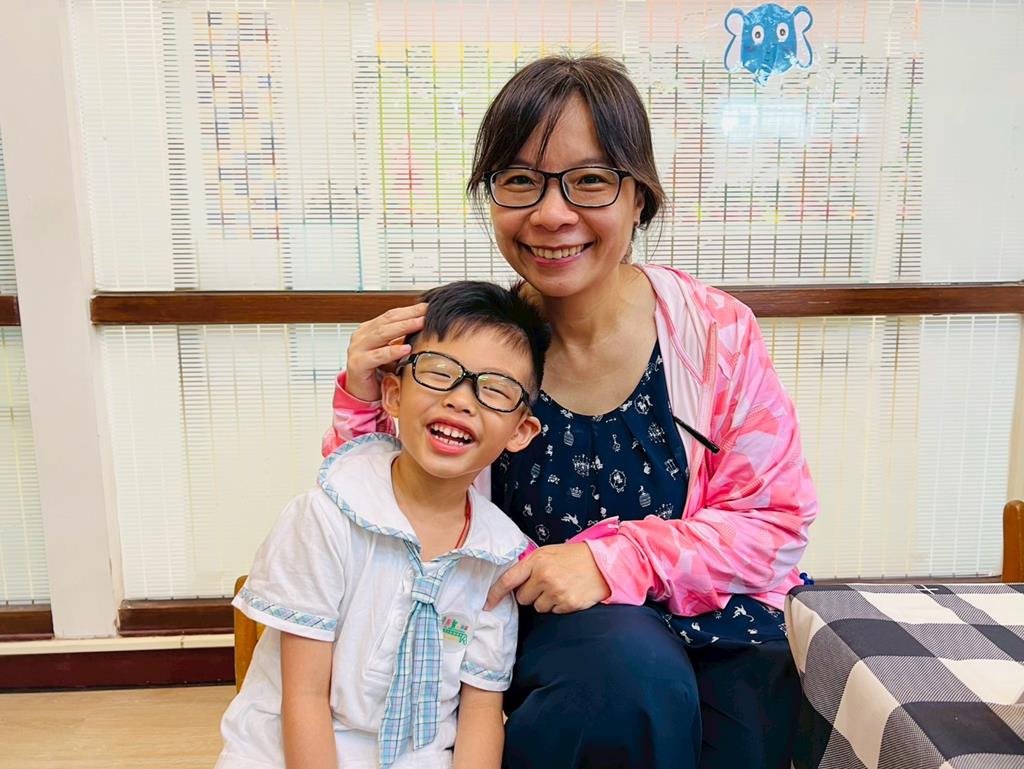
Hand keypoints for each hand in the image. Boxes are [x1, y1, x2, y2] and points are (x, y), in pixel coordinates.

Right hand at [345, 303, 427, 401]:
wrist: (362, 393)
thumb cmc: (378, 372)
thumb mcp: (391, 351)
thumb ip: (401, 339)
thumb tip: (425, 326)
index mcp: (369, 329)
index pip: (391, 315)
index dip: (410, 310)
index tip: (427, 307)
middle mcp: (361, 336)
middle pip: (388, 320)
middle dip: (409, 315)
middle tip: (426, 312)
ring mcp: (357, 349)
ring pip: (382, 333)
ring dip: (403, 327)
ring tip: (420, 324)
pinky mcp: (357, 364)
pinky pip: (377, 356)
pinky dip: (392, 351)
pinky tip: (405, 349)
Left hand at [485, 543, 610, 613]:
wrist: (603, 563)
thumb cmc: (574, 557)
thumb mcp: (549, 553)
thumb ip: (530, 565)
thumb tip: (512, 582)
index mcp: (536, 560)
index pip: (508, 580)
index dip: (495, 594)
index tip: (488, 604)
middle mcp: (544, 576)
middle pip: (522, 598)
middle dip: (531, 594)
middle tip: (546, 584)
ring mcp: (556, 591)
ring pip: (538, 607)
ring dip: (546, 601)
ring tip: (560, 587)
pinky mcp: (567, 604)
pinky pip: (553, 612)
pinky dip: (559, 606)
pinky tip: (569, 593)